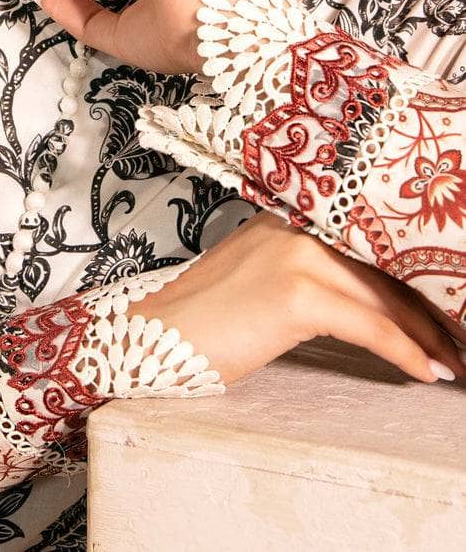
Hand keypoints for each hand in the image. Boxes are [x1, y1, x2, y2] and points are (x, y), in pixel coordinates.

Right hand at [140, 211, 465, 386]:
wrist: (151, 334)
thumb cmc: (201, 317)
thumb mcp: (258, 279)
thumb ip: (306, 272)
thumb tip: (364, 299)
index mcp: (286, 216)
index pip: (363, 240)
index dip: (407, 272)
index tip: (439, 300)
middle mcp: (294, 225)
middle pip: (381, 266)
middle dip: (426, 306)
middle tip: (457, 334)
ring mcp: (296, 255)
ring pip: (383, 296)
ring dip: (425, 334)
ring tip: (451, 360)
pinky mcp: (296, 293)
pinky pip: (369, 325)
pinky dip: (402, 351)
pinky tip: (423, 370)